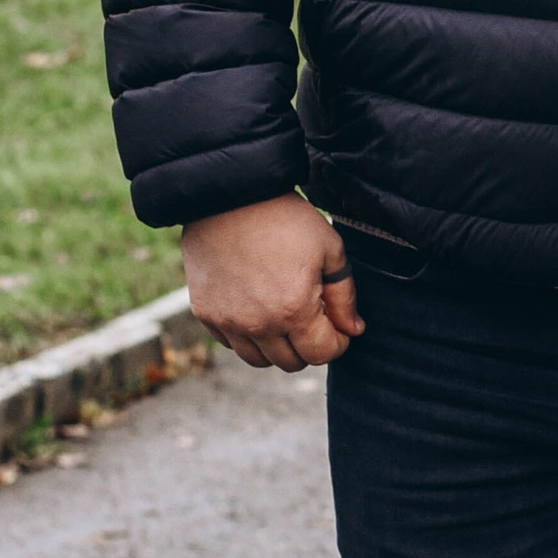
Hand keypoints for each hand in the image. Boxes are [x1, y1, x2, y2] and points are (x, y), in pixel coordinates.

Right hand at [181, 194, 364, 372]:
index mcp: (294, 310)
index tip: (338, 325)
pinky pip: (231, 343)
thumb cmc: (285, 218)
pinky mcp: (205, 313)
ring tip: (284, 314)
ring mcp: (227, 322)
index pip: (323, 354)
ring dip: (277, 346)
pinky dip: (247, 336)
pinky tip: (256, 307)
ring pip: (259, 360)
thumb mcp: (329, 249)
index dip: (338, 342)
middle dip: (309, 346)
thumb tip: (353, 330)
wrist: (228, 195)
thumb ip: (344, 296)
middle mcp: (258, 325)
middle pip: (292, 362)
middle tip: (312, 317)